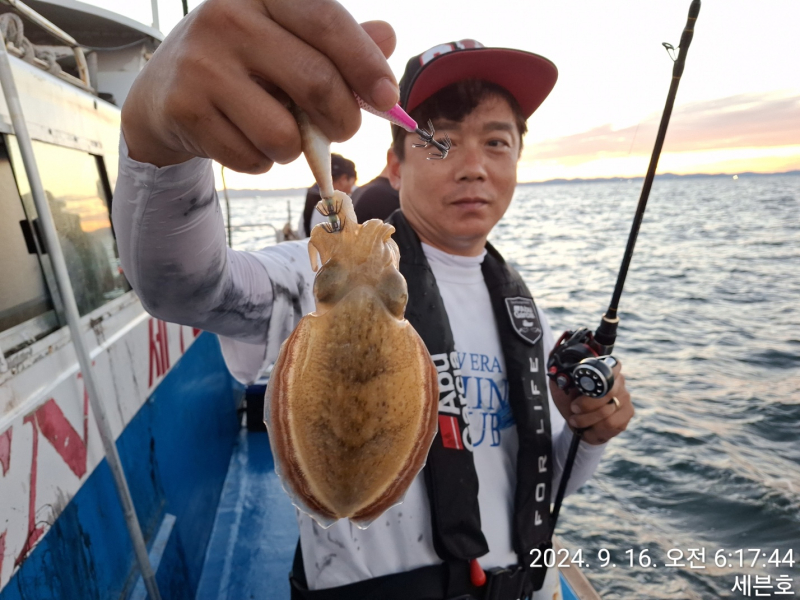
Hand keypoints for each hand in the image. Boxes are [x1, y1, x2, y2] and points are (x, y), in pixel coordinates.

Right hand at [121, 0, 397, 171]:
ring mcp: (201, 62)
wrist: (163, 95)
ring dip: (295, 149)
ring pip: (284, 134)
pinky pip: (253, 158)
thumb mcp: (287, 43)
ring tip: (278, 133)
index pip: (326, 21)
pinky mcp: (185, 108)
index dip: (365, 64)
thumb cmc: (242, 66)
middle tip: (342, 129)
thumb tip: (388, 36)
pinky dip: (261, 161)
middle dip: (343, 120)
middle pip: (316, 82)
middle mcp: (227, 16)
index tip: (387, 98)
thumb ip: (337, 43)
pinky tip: (244, 139)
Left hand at [550, 360, 633, 444]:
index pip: (612, 365)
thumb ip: (561, 379)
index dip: (600, 375)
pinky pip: (611, 423)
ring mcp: (625, 398)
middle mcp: (619, 382)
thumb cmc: (571, 402)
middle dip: (587, 404)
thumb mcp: (561, 390)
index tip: (585, 385)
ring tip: (576, 420)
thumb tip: (557, 371)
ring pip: (607, 411)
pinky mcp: (627, 414)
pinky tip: (589, 428)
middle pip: (608, 391)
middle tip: (574, 408)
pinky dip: (595, 428)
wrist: (578, 424)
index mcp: (604, 370)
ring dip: (587, 419)